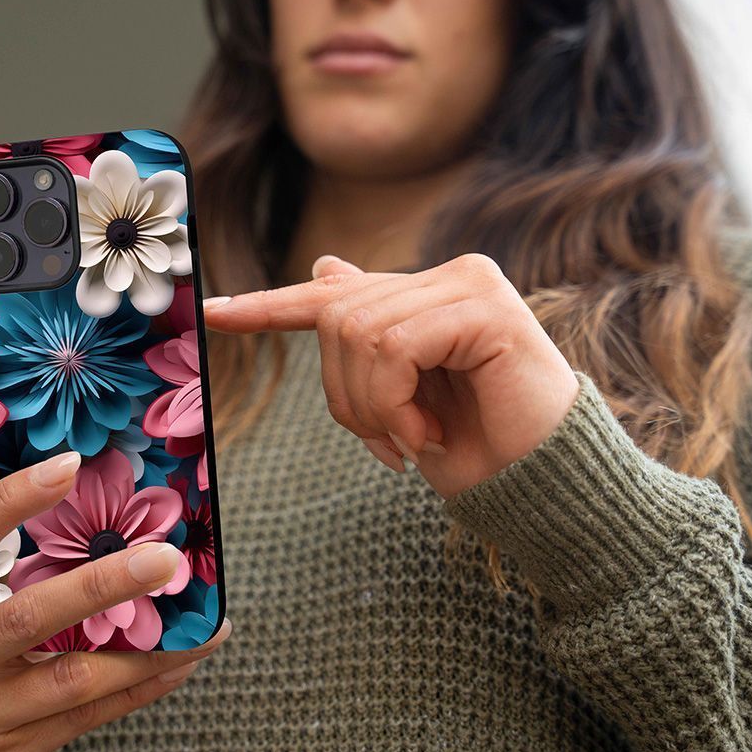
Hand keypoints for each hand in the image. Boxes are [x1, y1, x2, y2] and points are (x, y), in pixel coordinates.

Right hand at [0, 452, 231, 751]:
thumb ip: (16, 567)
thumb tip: (113, 518)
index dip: (10, 500)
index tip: (69, 465)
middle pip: (30, 615)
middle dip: (104, 584)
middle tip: (164, 558)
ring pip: (74, 676)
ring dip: (146, 648)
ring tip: (202, 626)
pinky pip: (91, 714)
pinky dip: (143, 685)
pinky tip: (181, 662)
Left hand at [204, 254, 579, 498]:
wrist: (540, 486)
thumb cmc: (473, 447)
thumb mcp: (399, 397)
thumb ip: (366, 337)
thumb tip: (324, 265)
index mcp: (421, 296)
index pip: (330, 295)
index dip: (266, 306)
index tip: (211, 313)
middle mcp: (446, 276)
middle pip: (335, 318)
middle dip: (346, 396)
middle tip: (386, 443)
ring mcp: (470, 283)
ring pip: (359, 332)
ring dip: (373, 407)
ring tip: (414, 439)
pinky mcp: (487, 305)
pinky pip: (395, 347)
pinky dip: (395, 403)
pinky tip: (427, 433)